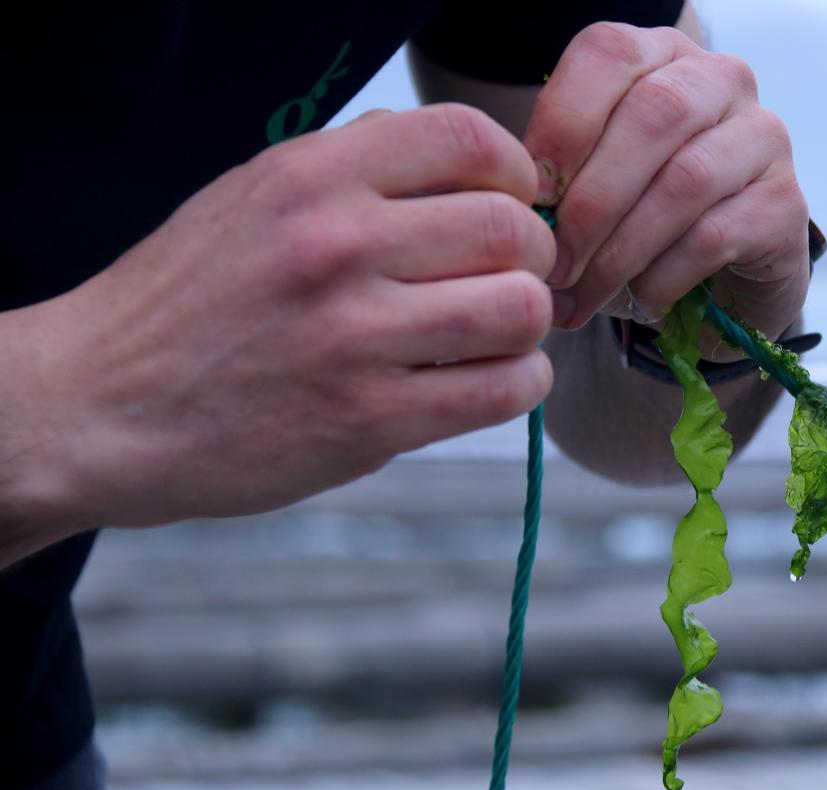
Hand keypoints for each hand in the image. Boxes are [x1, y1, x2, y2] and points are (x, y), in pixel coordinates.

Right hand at [0, 104, 553, 543]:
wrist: (99, 404)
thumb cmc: (187, 301)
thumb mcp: (253, 198)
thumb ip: (356, 172)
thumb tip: (467, 165)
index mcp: (311, 178)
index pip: (468, 138)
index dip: (513, 173)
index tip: (508, 204)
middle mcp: (337, 246)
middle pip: (510, 228)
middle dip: (532, 256)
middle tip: (512, 279)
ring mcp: (354, 337)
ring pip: (520, 310)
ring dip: (529, 324)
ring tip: (499, 335)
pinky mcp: (367, 420)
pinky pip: (502, 391)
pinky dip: (520, 383)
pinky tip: (492, 380)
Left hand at [525, 22, 810, 354]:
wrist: (719, 281)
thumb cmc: (639, 223)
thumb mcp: (589, 187)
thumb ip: (558, 181)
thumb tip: (524, 214)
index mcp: (659, 56)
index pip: (609, 54)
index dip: (562, 124)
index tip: (530, 196)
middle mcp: (721, 80)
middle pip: (653, 115)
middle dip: (590, 200)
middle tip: (554, 265)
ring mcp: (764, 138)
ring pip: (686, 180)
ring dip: (622, 249)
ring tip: (585, 295)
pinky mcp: (787, 204)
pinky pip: (715, 235)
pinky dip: (664, 275)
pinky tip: (642, 299)